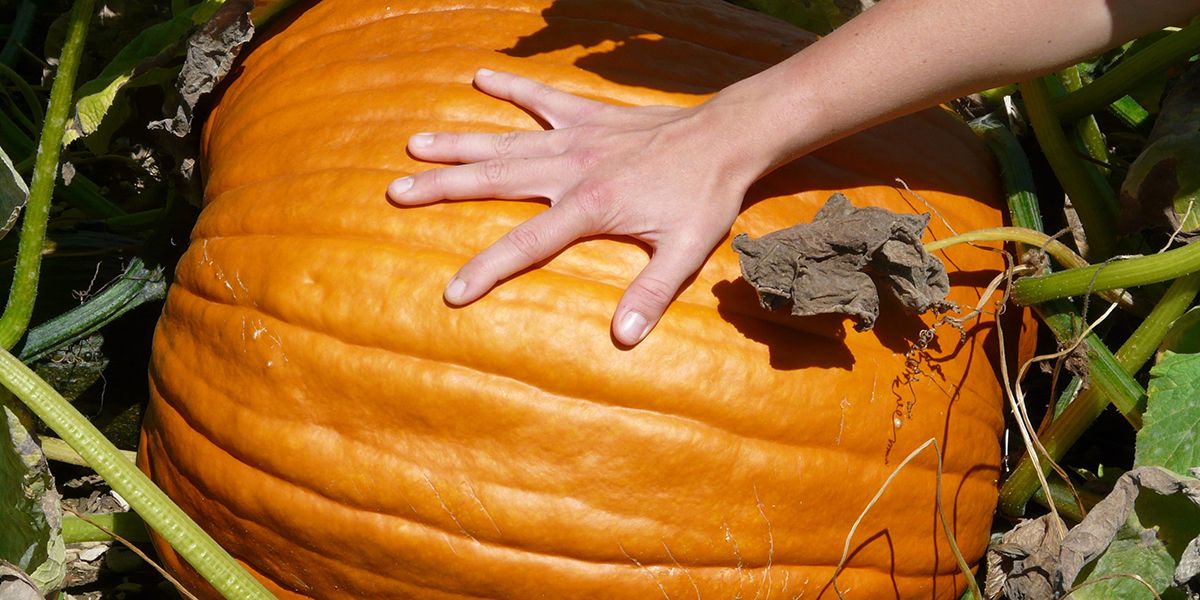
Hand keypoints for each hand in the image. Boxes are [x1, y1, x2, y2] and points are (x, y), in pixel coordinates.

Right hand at [387, 69, 757, 345]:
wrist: (727, 137)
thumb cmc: (705, 197)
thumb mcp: (685, 251)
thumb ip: (652, 293)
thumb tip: (624, 337)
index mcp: (590, 206)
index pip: (525, 244)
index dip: (486, 270)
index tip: (451, 291)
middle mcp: (571, 168)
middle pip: (494, 180)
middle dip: (443, 188)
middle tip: (396, 191)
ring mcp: (576, 137)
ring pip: (505, 140)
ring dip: (459, 142)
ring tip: (413, 144)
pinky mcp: (588, 115)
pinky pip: (542, 100)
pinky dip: (512, 88)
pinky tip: (479, 77)